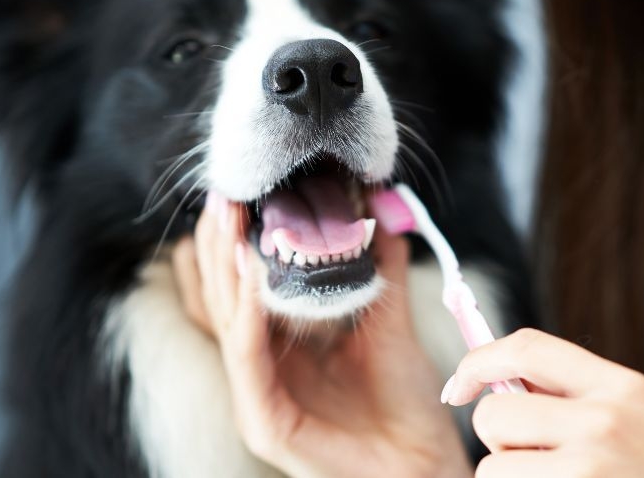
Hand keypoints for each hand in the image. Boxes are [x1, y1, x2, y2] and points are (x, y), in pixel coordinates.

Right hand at [172, 193, 470, 477]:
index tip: (240, 193)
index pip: (235, 287)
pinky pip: (247, 359)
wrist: (423, 459)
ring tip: (231, 222)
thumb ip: (380, 265)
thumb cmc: (402, 398)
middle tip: (226, 195)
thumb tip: (381, 205)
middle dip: (219, 243)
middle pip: (220, 298)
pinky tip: (252, 278)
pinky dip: (247, 316)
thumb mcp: (387, 318)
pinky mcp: (265, 422)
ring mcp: (255, 397)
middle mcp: (258, 368)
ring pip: (224, 323)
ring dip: (225, 269)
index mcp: (276, 345)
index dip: (231, 241)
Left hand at [443, 328, 643, 477]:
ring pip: (491, 470)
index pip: (526, 347)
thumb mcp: (643, 418)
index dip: (477, 361)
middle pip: (494, 415)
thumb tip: (495, 382)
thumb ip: (579, 397)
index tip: (459, 385)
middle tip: (537, 462)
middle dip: (500, 442)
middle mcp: (605, 422)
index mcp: (623, 386)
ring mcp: (589, 471)